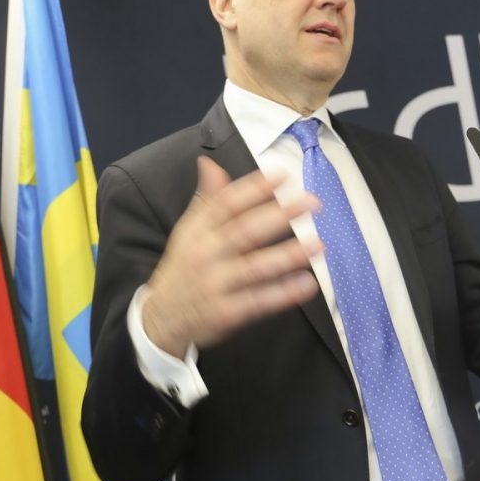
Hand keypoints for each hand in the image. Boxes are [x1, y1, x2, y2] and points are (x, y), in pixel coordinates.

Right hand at [142, 157, 321, 357]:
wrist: (161, 317)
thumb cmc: (184, 267)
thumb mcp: (188, 231)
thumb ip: (207, 200)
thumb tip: (209, 163)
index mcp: (199, 231)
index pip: (227, 204)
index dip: (255, 188)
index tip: (283, 176)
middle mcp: (208, 255)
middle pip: (245, 231)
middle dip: (279, 215)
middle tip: (311, 202)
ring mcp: (217, 284)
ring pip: (256, 268)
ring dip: (288, 256)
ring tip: (317, 244)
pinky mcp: (227, 312)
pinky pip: (258, 301)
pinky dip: (283, 294)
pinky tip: (307, 284)